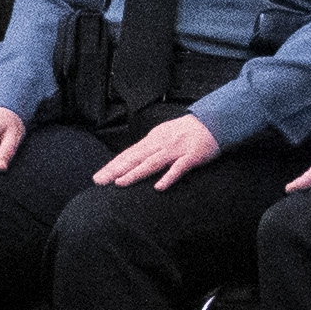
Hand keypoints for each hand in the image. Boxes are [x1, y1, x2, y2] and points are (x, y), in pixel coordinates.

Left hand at [93, 114, 225, 190]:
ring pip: (152, 163)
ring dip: (135, 173)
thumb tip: (129, 161)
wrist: (212, 122)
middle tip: (99, 181)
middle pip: (135, 158)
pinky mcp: (192, 156)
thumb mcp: (163, 136)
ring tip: (120, 183)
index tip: (98, 177)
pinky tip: (158, 187)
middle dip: (116, 170)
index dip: (113, 166)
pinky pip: (179, 168)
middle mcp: (160, 143)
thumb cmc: (185, 132)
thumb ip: (148, 149)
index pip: (128, 154)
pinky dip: (168, 177)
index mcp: (152, 140)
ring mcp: (176, 149)